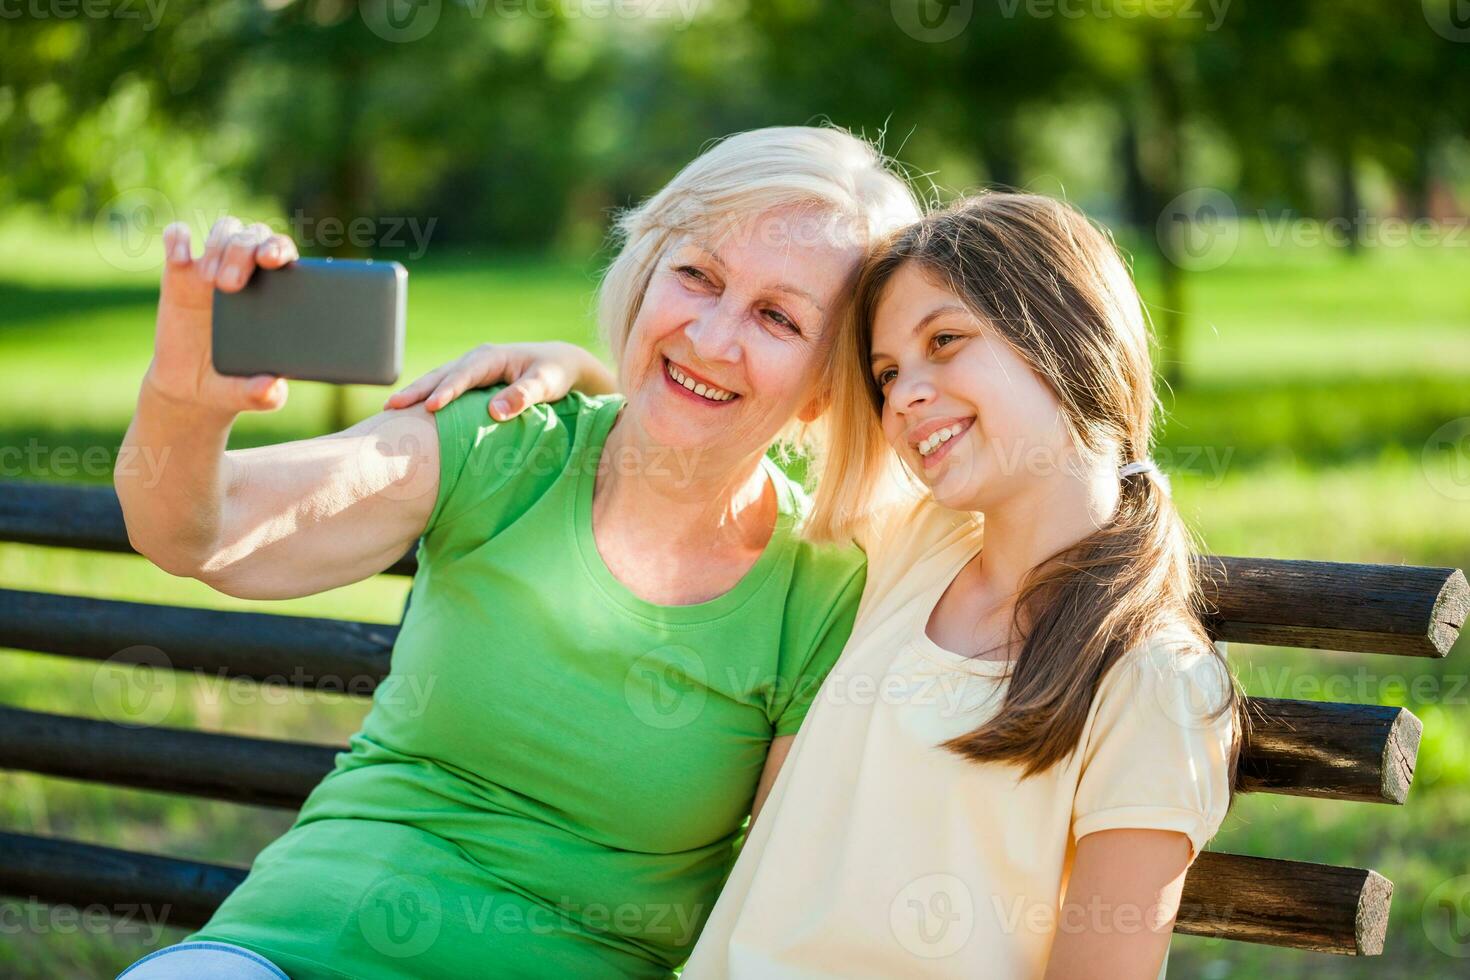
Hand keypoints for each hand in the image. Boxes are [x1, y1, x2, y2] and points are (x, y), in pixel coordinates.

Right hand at [144, 216, 300, 416]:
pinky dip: (176, 237)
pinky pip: (177, 237)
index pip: (282, 252)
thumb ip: (265, 394)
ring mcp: (212, 269)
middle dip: (242, 251)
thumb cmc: (233, 384)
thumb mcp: (251, 395)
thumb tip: (272, 388)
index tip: (271, 260)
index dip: (278, 247)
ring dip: (217, 245)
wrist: (191, 388)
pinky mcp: (178, 273)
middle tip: (230, 285)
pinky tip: (179, 256)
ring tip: (209, 281)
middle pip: (252, 235)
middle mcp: (247, 273)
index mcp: (274, 292)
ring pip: (223, 229)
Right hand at [383, 341, 594, 420]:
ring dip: (414, 394)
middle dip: (416, 390)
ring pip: (436, 380)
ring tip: (389, 411)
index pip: (464, 375)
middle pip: (440, 375)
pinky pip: (441, 389)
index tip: (431, 408)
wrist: (559, 364)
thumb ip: (524, 395)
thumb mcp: (546, 383)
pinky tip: (408, 415)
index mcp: (491, 358)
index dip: (447, 390)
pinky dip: (424, 399)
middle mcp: (475, 360)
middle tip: (392, 408)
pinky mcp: (467, 383)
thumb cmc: (554, 374)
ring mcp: (468, 370)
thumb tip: (495, 411)